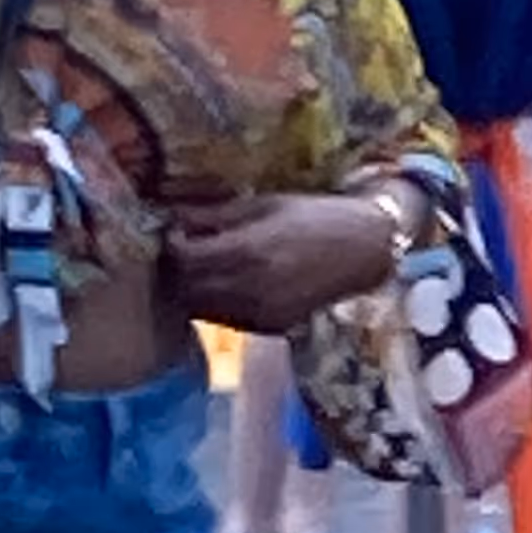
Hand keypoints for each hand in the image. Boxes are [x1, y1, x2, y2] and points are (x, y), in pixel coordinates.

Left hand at [163, 190, 398, 331]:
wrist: (362, 251)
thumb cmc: (311, 217)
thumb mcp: (259, 204)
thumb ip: (213, 215)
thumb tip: (171, 217)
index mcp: (245, 251)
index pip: (181, 257)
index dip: (169, 244)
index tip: (174, 230)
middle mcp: (251, 289)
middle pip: (185, 288)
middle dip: (175, 270)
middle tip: (180, 251)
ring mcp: (262, 314)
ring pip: (201, 310)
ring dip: (192, 291)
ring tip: (201, 269)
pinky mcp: (272, 328)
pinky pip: (226, 321)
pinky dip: (215, 306)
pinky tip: (226, 287)